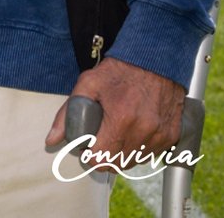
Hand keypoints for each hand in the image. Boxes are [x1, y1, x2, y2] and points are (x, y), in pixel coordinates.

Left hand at [46, 57, 184, 168]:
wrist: (155, 59)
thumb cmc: (121, 70)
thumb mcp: (89, 83)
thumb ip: (68, 112)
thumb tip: (51, 139)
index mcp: (121, 119)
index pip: (101, 159)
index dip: (90, 155)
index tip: (87, 146)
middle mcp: (144, 131)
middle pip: (117, 164)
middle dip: (105, 156)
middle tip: (100, 138)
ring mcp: (160, 136)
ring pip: (134, 161)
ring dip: (123, 153)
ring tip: (117, 131)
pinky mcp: (172, 136)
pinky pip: (151, 154)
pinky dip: (140, 148)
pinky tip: (135, 129)